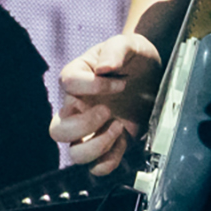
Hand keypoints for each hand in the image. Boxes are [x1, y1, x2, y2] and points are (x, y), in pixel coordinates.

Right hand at [48, 33, 161, 175]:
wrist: (153, 73)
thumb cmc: (134, 57)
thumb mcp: (129, 44)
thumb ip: (116, 49)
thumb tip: (104, 68)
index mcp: (77, 78)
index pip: (67, 83)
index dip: (93, 85)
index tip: (122, 82)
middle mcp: (77, 107)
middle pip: (57, 130)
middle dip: (84, 125)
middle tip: (108, 110)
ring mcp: (91, 129)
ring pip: (74, 154)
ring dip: (97, 146)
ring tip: (119, 126)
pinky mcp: (109, 145)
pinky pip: (97, 166)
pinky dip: (110, 160)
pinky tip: (125, 140)